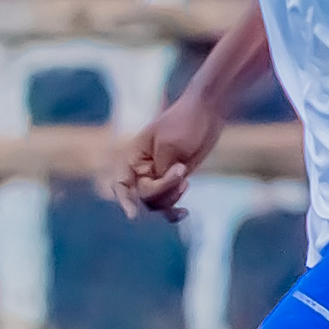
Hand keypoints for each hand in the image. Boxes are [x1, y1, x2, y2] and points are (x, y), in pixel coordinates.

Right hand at [107, 94, 221, 224]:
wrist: (207, 112)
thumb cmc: (184, 122)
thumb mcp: (170, 145)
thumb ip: (161, 170)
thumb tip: (160, 189)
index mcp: (133, 157)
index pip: (121, 184)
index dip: (124, 201)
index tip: (133, 217)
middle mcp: (142, 170)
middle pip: (143, 196)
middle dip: (162, 190)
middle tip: (181, 173)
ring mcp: (158, 177)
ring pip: (157, 203)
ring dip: (172, 197)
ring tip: (186, 180)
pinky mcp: (174, 181)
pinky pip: (168, 203)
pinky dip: (173, 210)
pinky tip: (185, 212)